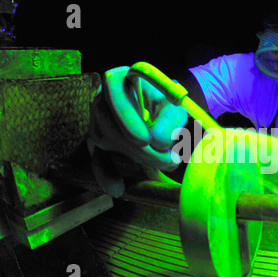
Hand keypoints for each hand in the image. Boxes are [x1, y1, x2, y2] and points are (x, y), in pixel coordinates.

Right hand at [88, 66, 187, 196]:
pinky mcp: (96, 140)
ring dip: (138, 157)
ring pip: (108, 140)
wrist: (159, 110)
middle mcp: (102, 97)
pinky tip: (117, 188)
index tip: (146, 139)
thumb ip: (170, 120)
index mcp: (119, 79)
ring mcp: (96, 119)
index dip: (127, 115)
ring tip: (167, 162)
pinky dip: (106, 173)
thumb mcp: (174, 106)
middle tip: (169, 160)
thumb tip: (158, 142)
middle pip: (111, 122)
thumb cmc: (166, 103)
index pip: (114, 89)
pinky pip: (96, 157)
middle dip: (141, 147)